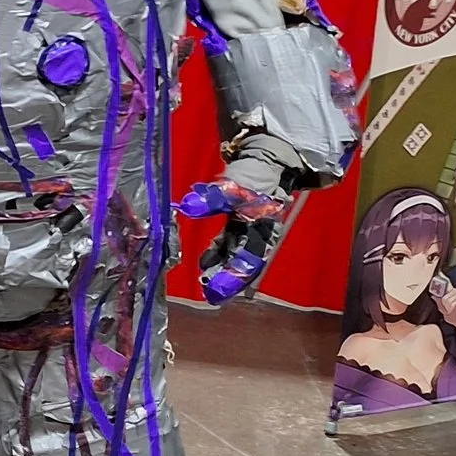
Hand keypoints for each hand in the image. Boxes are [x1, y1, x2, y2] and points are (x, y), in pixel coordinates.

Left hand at [177, 168, 288, 305]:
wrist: (267, 160)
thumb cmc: (256, 175)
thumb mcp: (236, 186)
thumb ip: (213, 197)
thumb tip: (188, 206)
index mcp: (264, 229)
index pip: (250, 260)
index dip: (233, 276)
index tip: (216, 289)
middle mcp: (259, 234)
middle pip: (243, 263)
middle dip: (228, 280)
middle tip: (210, 295)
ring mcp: (250, 230)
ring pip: (235, 256)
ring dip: (221, 270)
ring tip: (204, 284)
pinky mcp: (240, 225)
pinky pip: (228, 244)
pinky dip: (216, 254)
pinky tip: (203, 263)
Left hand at [432, 282, 455, 336]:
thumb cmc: (455, 319)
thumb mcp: (444, 311)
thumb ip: (439, 302)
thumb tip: (433, 295)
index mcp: (452, 296)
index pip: (447, 285)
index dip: (443, 279)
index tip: (440, 274)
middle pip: (443, 293)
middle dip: (442, 302)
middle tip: (447, 309)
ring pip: (445, 298)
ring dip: (446, 306)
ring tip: (451, 311)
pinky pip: (450, 301)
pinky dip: (449, 307)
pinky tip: (453, 310)